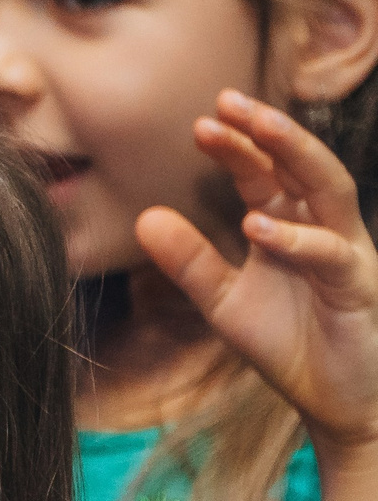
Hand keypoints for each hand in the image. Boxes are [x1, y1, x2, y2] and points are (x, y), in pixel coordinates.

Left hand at [139, 90, 377, 457]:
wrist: (334, 400)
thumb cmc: (289, 343)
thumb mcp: (224, 301)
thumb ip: (189, 262)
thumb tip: (144, 218)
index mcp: (290, 226)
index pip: (264, 174)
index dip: (236, 146)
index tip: (199, 123)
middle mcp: (323, 228)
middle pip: (301, 165)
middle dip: (268, 130)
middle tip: (227, 100)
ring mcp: (347, 254)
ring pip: (330, 190)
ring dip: (295, 155)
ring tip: (256, 130)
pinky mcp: (358, 287)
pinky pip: (330, 254)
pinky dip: (296, 237)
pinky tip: (258, 225)